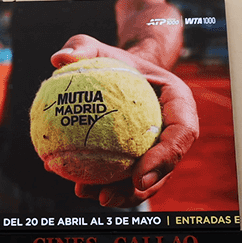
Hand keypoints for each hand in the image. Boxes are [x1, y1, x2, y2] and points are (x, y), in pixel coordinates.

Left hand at [51, 34, 197, 207]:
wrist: (120, 70)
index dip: (165, 158)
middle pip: (166, 166)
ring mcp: (160, 146)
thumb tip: (60, 58)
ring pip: (147, 178)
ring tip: (85, 194)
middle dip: (139, 189)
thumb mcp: (95, 46)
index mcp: (179, 102)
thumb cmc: (113, 58)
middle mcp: (174, 129)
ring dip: (120, 194)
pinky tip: (75, 183)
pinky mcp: (142, 156)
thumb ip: (82, 47)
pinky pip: (127, 174)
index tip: (137, 175)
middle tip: (105, 196)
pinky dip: (104, 182)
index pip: (182, 133)